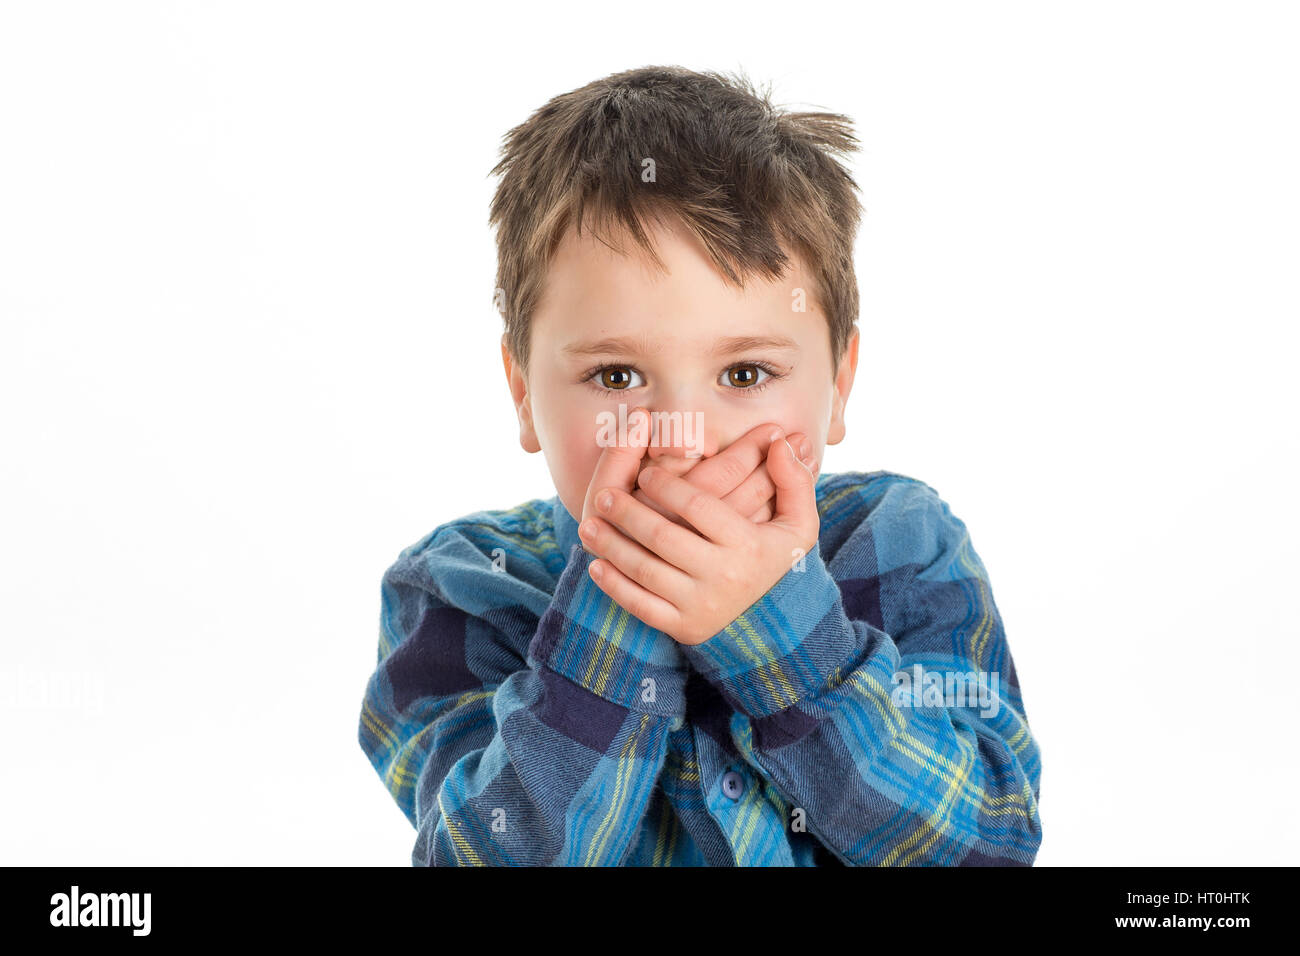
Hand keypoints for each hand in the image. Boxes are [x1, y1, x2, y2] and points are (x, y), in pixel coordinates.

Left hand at [578, 433, 820, 645]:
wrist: (778, 628)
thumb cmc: (777, 562)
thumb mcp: (798, 525)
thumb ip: (793, 480)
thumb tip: (779, 439)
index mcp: (747, 544)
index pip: (699, 507)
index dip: (667, 486)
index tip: (644, 473)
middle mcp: (722, 576)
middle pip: (663, 537)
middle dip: (627, 513)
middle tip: (603, 495)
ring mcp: (700, 605)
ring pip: (646, 571)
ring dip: (612, 546)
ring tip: (588, 526)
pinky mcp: (683, 628)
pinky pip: (642, 606)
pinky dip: (615, 587)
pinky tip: (597, 566)